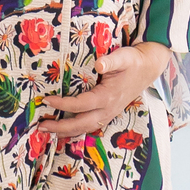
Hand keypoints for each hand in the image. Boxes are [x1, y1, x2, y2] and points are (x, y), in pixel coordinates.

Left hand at [35, 42, 169, 139]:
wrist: (148, 68)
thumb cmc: (133, 62)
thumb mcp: (123, 57)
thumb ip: (111, 61)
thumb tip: (99, 64)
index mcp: (108, 97)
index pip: (81, 105)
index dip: (63, 104)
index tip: (47, 100)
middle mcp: (107, 110)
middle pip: (80, 124)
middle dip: (60, 127)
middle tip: (41, 126)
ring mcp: (108, 114)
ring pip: (85, 129)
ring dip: (66, 131)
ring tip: (48, 130)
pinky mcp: (108, 114)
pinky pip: (90, 126)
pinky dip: (76, 130)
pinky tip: (64, 129)